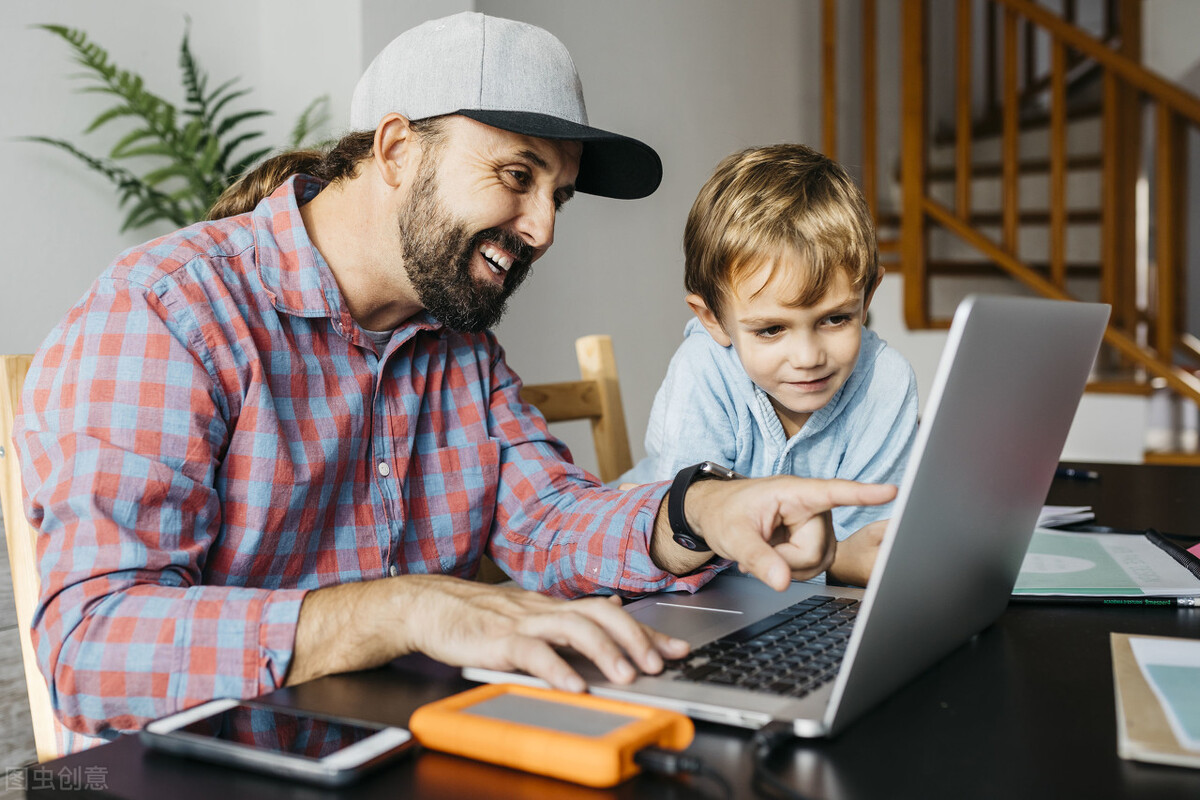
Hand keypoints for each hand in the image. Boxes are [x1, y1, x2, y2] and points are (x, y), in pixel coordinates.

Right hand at [288, 575, 688, 691]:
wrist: (428, 606)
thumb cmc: (479, 616)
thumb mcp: (531, 614)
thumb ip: (570, 616)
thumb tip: (612, 609)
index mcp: (555, 607)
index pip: (612, 615)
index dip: (648, 632)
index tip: (679, 650)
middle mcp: (546, 609)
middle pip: (601, 615)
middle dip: (635, 639)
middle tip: (660, 664)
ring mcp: (522, 621)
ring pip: (573, 627)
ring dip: (605, 652)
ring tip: (627, 676)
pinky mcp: (498, 638)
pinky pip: (533, 651)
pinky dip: (557, 669)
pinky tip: (574, 685)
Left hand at [652, 476, 896, 590]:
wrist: (718, 514)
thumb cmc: (725, 513)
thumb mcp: (733, 535)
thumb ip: (757, 557)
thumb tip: (782, 582)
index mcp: (795, 493)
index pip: (834, 493)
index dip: (863, 494)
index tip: (891, 490)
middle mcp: (814, 508)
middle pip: (815, 551)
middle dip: (785, 559)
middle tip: (760, 546)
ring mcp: (818, 527)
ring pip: (816, 564)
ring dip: (787, 565)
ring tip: (766, 547)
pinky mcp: (817, 541)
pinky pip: (813, 568)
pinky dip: (790, 568)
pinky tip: (774, 555)